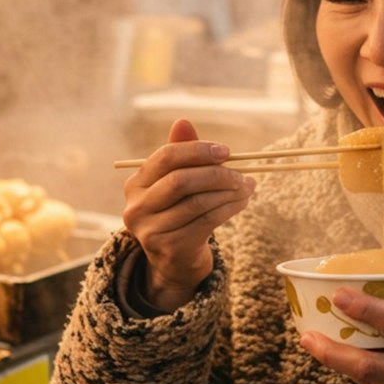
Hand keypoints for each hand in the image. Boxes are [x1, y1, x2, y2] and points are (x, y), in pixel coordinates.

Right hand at [121, 118, 254, 311]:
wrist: (175, 261)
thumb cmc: (179, 212)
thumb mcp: (178, 183)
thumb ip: (181, 154)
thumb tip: (183, 121)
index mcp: (135, 185)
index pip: (166, 157)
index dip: (197, 151)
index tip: (226, 151)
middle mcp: (136, 208)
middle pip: (181, 180)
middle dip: (216, 173)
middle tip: (242, 173)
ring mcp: (151, 231)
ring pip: (198, 202)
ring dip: (229, 192)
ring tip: (247, 186)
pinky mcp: (170, 248)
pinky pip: (207, 221)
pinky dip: (229, 208)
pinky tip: (242, 202)